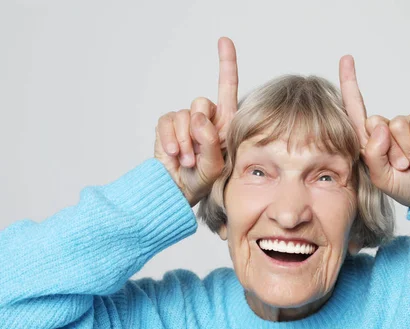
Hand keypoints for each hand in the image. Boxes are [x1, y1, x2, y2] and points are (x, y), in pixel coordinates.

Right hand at [154, 37, 238, 206]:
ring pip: (184, 114)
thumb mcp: (216, 165)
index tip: (224, 41)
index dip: (226, 64)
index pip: (227, 88)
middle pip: (203, 103)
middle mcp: (206, 119)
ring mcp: (185, 122)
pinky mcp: (167, 127)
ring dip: (184, 141)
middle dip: (199, 129)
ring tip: (188, 160)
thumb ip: (211, 142)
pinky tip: (175, 155)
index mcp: (225, 123)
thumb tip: (199, 118)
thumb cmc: (203, 180)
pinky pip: (167, 122)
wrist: (178, 191)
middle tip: (198, 155)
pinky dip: (169, 140)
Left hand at [338, 55, 409, 207]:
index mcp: (366, 142)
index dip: (349, 83)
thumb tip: (380, 126)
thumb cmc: (403, 189)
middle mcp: (384, 130)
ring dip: (406, 152)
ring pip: (398, 125)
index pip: (354, 110)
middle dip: (389, 150)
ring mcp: (403, 127)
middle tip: (399, 168)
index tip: (346, 58)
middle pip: (376, 123)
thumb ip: (373, 154)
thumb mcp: (381, 179)